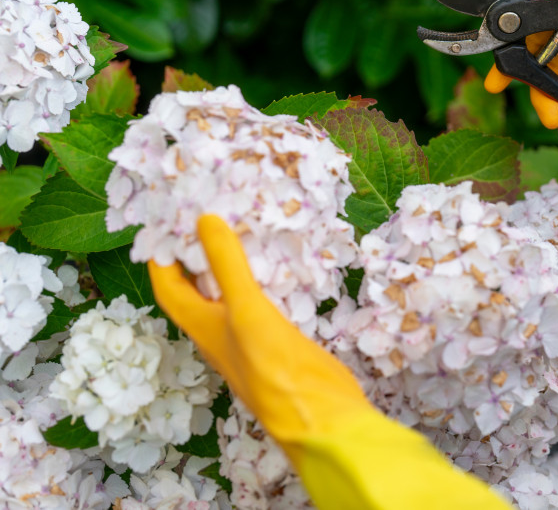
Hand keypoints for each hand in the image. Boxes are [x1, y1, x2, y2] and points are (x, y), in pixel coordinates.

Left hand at [148, 214, 369, 449]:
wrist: (322, 416)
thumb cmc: (276, 368)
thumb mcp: (246, 310)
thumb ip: (227, 265)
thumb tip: (203, 220)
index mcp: (202, 328)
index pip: (168, 287)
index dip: (161, 256)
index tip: (167, 221)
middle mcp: (220, 332)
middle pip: (198, 289)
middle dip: (197, 254)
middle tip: (209, 215)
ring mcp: (250, 338)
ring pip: (230, 295)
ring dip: (231, 265)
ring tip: (241, 229)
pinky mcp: (279, 341)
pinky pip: (261, 302)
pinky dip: (262, 279)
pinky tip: (278, 266)